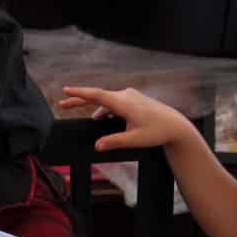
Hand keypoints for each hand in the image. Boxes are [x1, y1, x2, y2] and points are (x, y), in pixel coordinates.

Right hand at [58, 85, 194, 151]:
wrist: (175, 126)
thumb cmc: (157, 132)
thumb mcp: (134, 140)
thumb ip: (114, 142)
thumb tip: (98, 146)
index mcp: (124, 103)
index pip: (97, 96)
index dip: (79, 93)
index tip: (65, 91)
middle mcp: (125, 95)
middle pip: (97, 97)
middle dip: (79, 100)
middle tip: (62, 104)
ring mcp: (129, 95)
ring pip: (105, 102)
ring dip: (96, 110)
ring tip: (91, 122)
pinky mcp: (132, 99)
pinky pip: (113, 103)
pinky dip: (106, 111)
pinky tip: (105, 121)